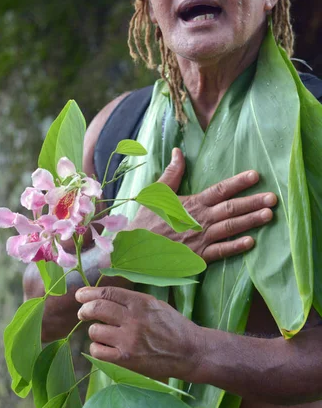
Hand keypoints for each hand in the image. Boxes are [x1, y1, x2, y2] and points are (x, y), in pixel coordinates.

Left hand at [76, 286, 200, 380]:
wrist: (189, 351)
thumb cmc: (173, 326)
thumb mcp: (155, 304)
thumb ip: (132, 301)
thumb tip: (105, 297)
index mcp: (140, 302)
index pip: (107, 293)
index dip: (89, 293)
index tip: (81, 295)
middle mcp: (133, 319)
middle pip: (97, 309)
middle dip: (85, 309)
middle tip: (83, 312)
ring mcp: (129, 340)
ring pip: (95, 330)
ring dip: (94, 330)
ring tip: (102, 333)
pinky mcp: (126, 359)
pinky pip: (98, 350)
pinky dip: (97, 347)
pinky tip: (104, 346)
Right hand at [131, 148, 276, 262]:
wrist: (133, 249)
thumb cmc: (145, 220)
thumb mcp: (156, 192)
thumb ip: (172, 173)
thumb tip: (177, 151)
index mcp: (191, 203)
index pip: (219, 190)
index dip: (238, 182)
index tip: (255, 175)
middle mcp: (199, 220)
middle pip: (231, 209)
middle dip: (253, 202)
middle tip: (273, 197)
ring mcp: (200, 239)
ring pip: (230, 228)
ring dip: (251, 222)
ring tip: (269, 215)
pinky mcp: (198, 256)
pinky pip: (220, 252)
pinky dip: (235, 247)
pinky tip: (251, 243)